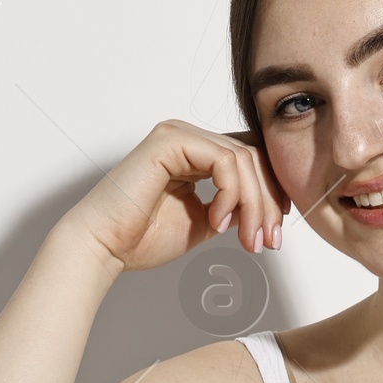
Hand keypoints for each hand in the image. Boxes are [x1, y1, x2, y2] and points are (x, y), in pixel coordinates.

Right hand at [63, 118, 287, 275]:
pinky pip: (223, 160)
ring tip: (248, 238)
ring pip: (243, 159)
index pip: (249, 159)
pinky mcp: (171, 140)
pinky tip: (218, 221)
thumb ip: (230, 208)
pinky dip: (230, 194)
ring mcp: (179, 135)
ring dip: (254, 204)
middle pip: (252, 157)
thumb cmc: (142, 238)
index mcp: (195, 154)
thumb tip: (261, 209)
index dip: (271, 191)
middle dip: (267, 202)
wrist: (106, 246)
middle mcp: (189, 138)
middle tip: (269, 240)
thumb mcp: (203, 222)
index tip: (276, 229)